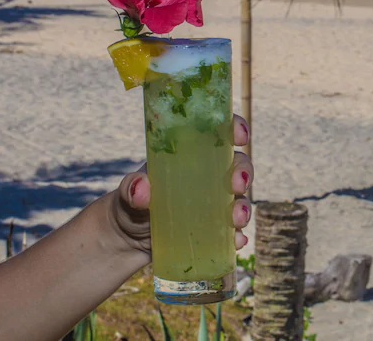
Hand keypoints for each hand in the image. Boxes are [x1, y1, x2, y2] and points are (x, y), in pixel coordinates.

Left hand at [106, 114, 252, 257]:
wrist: (127, 240)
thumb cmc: (130, 204)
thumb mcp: (128, 193)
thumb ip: (132, 188)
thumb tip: (141, 189)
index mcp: (193, 156)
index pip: (221, 135)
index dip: (235, 129)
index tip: (239, 136)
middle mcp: (211, 176)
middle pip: (239, 166)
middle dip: (244, 173)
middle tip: (237, 184)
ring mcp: (216, 204)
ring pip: (240, 200)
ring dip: (244, 207)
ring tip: (237, 220)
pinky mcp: (215, 229)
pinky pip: (233, 232)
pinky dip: (237, 236)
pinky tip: (236, 242)